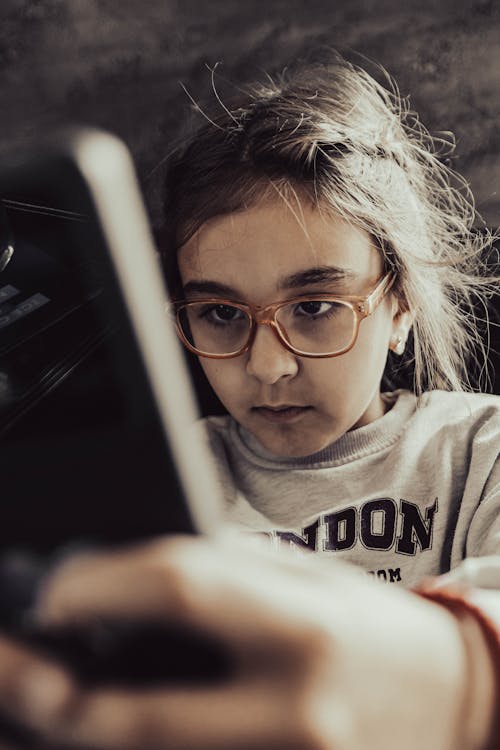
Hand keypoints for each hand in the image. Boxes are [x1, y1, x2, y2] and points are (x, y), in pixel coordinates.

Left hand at [0, 536, 478, 748]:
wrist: (448, 698)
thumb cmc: (368, 626)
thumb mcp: (303, 579)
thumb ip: (223, 577)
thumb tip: (130, 580)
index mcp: (301, 626)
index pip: (178, 591)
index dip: (98, 586)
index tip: (56, 589)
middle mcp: (293, 709)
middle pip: (139, 714)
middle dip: (52, 694)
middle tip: (15, 666)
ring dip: (86, 733)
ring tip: (45, 700)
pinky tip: (111, 723)